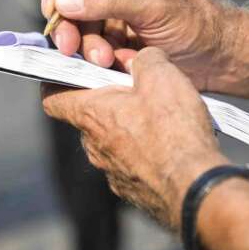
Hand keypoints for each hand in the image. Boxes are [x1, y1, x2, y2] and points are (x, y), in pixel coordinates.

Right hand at [39, 0, 235, 90]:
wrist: (216, 57)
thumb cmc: (194, 22)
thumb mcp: (153, 4)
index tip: (54, 10)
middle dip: (67, 24)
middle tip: (69, 47)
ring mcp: (108, 10)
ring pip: (74, 26)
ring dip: (84, 46)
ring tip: (106, 60)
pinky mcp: (110, 38)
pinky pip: (87, 46)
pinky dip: (96, 58)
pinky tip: (118, 65)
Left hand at [42, 47, 225, 231]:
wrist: (195, 187)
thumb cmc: (172, 130)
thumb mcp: (161, 76)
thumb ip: (145, 59)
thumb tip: (143, 59)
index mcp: (91, 116)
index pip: (53, 98)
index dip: (58, 82)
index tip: (72, 73)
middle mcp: (94, 147)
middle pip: (90, 118)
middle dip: (109, 102)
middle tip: (137, 88)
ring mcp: (112, 172)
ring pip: (113, 142)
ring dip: (130, 128)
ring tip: (163, 118)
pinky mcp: (133, 190)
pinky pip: (133, 164)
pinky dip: (146, 153)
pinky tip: (172, 145)